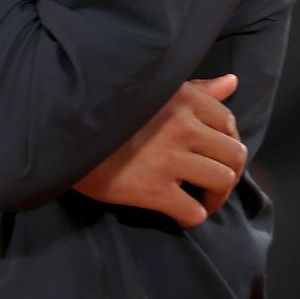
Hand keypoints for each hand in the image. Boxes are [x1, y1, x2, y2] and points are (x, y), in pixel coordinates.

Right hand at [74, 75, 247, 227]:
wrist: (66, 135)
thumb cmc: (110, 111)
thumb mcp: (155, 90)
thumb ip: (196, 89)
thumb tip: (231, 82)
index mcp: (183, 98)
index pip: (228, 122)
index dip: (228, 141)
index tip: (215, 153)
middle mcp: (181, 126)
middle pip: (234, 154)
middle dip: (230, 172)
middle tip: (215, 183)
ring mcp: (169, 159)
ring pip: (221, 181)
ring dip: (217, 196)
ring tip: (203, 199)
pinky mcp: (153, 189)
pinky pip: (193, 211)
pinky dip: (193, 216)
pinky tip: (181, 213)